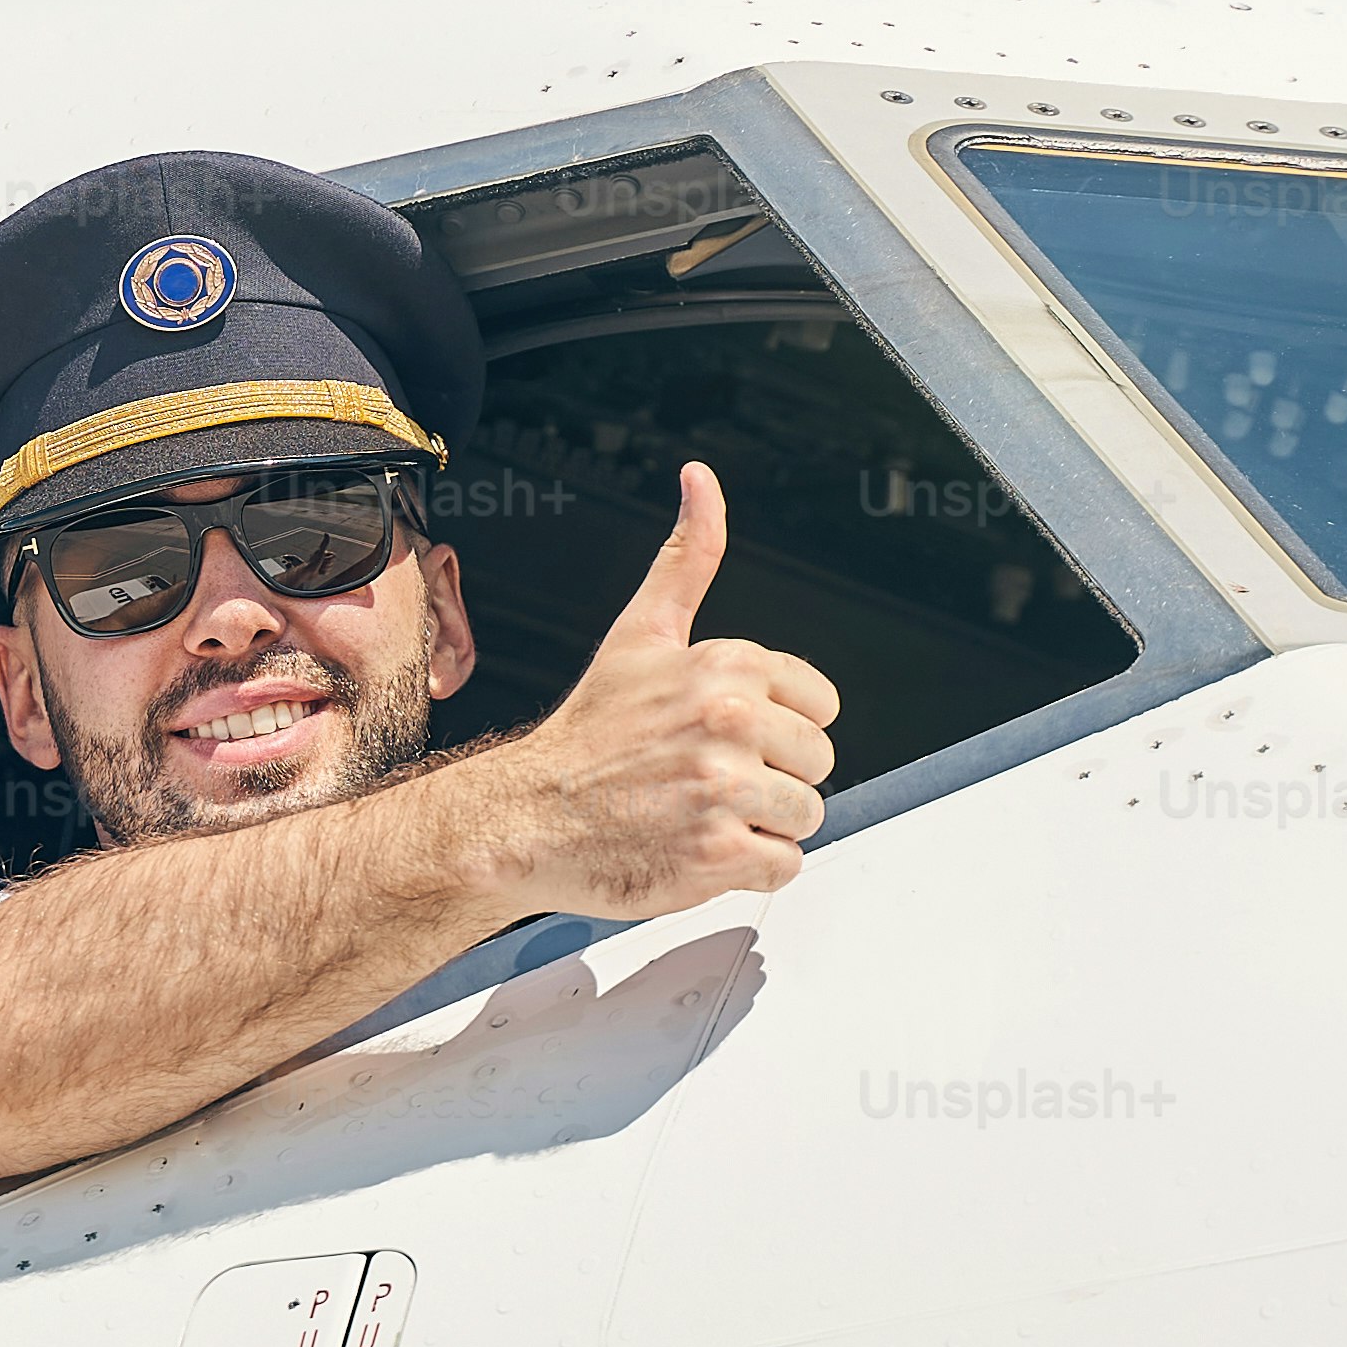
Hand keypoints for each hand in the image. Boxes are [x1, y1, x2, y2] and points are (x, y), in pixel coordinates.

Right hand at [480, 463, 839, 915]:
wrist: (525, 817)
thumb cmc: (589, 732)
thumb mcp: (641, 633)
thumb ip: (688, 559)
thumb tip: (701, 479)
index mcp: (729, 666)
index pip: (821, 707)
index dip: (776, 727)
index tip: (721, 735)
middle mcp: (732, 722)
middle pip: (818, 764)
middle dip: (771, 778)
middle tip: (703, 779)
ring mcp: (727, 790)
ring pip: (806, 815)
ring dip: (760, 824)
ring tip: (699, 812)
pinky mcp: (720, 853)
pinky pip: (784, 865)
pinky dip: (748, 868)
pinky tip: (698, 846)